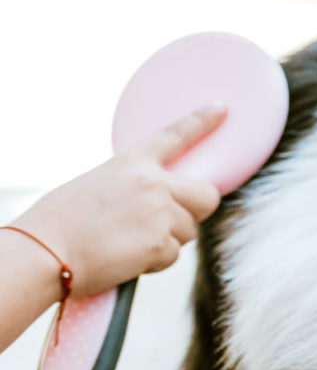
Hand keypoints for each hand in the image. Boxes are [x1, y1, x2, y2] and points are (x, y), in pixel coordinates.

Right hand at [11, 105, 226, 296]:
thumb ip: (132, 188)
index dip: (201, 122)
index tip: (222, 108)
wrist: (42, 252)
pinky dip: (154, 262)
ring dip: (166, 241)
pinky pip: (173, 255)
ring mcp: (159, 212)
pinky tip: (124, 258)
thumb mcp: (96, 187)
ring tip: (126, 242)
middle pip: (206, 196)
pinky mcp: (160, 242)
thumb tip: (158, 205)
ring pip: (189, 230)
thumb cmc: (58, 225)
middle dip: (194, 212)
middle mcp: (152, 183)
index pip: (174, 136)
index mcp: (130, 163)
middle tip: (165, 224)